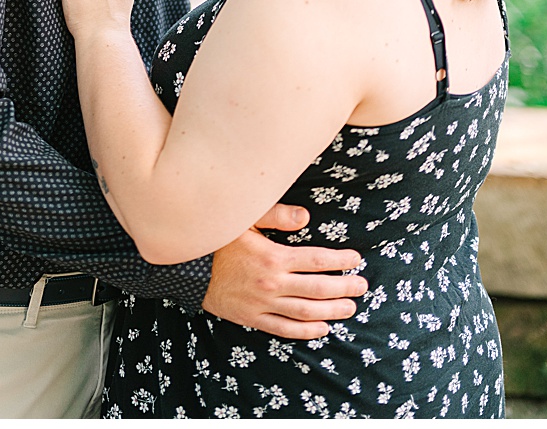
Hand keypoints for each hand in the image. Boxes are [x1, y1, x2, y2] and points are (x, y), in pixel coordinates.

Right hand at [202, 204, 368, 339]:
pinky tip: (322, 329)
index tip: (356, 259)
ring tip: (350, 308)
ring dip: (330, 311)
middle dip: (343, 288)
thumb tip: (306, 217)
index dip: (341, 261)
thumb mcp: (246, 219)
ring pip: (304, 312)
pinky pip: (282, 329)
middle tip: (361, 286)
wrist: (184, 268)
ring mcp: (262, 304)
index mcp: (274, 257)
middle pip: (317, 288)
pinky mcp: (251, 318)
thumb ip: (277, 215)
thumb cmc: (218, 239)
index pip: (317, 260)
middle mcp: (271, 284)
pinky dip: (304, 332)